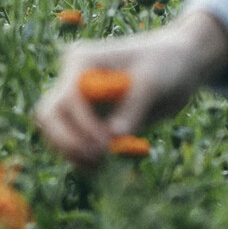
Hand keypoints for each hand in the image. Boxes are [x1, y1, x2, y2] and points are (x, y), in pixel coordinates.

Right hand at [34, 9, 227, 169]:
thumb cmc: (167, 64)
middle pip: (49, 115)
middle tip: (96, 161)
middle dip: (67, 141)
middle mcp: (73, 79)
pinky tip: (101, 167)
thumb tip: (115, 135)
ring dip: (71, 152)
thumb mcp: (154, 81)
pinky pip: (71, 141)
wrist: (178, 65)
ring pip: (54, 131)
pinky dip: (81, 157)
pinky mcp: (88, 118)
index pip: (68, 98)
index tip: (108, 144)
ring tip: (99, 167)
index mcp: (82, 60)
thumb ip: (134, 107)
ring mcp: (78, 99)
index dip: (84, 125)